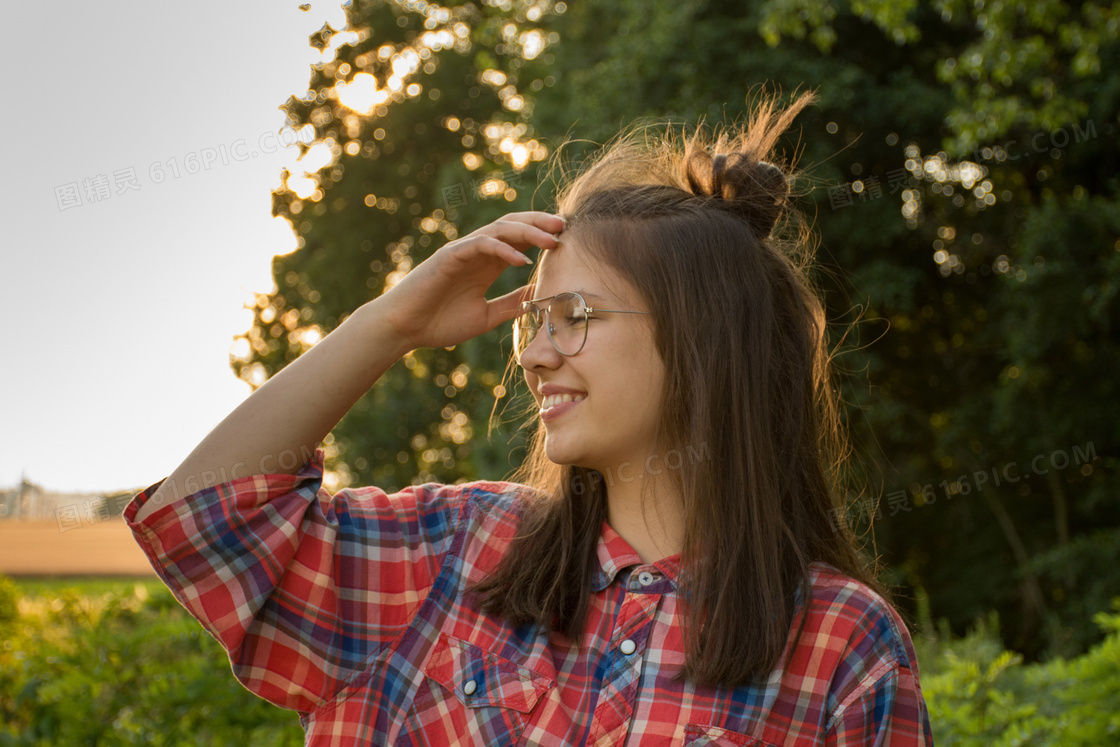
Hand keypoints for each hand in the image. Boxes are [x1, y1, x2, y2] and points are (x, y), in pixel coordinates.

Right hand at [378, 211, 563, 349]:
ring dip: (528, 231)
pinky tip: (520, 260)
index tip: (569, 240)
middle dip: (541, 223)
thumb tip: (540, 297)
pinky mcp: (449, 257)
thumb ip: (512, 304)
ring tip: (551, 238)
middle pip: (514, 226)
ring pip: (500, 230)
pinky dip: (502, 250)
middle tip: (566, 226)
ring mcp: (463, 251)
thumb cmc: (440, 323)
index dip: (544, 236)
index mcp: (488, 264)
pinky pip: (480, 245)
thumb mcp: (487, 315)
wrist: (405, 329)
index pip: (521, 241)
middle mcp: (478, 252)